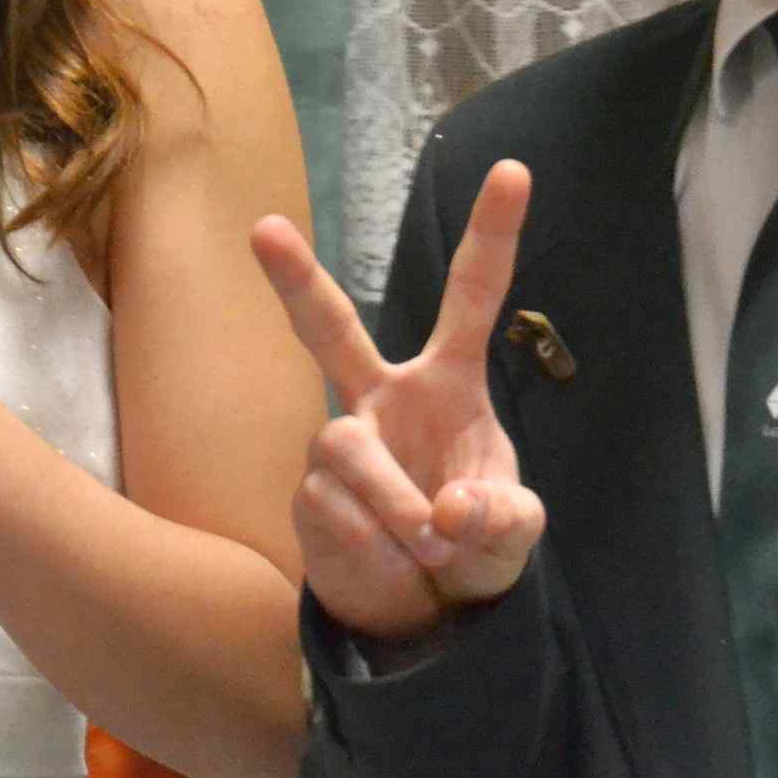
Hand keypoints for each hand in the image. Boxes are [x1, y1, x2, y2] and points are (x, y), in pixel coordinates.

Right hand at [250, 160, 544, 643]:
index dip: (492, 232)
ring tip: (432, 545)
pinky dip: (378, 549)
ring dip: (395, 504)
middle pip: (332, 328)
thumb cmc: (474, 541)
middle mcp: (384, 399)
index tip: (515, 168)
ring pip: (346, 449)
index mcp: (449, 382)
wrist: (423, 609)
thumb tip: (452, 513)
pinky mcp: (308, 496)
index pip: (472, 296)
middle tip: (262, 228)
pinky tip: (394, 565)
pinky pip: (334, 511)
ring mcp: (340, 444)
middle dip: (297, 278)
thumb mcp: (512, 533)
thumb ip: (501, 519)